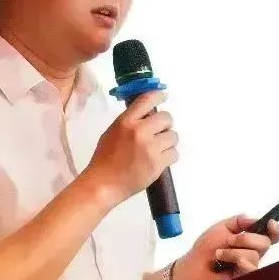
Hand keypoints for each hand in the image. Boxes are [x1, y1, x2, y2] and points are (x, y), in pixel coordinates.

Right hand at [81, 90, 177, 205]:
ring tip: (157, 149)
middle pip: (167, 118)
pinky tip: (159, 160)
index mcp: (126, 121)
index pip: (147, 100)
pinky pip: (174, 153)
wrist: (103, 184)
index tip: (164, 96)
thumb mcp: (112, 132)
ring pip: (173, 136)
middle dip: (165, 125)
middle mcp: (140, 131)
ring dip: (168, 142)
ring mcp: (150, 148)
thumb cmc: (105, 158)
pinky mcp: (158, 164)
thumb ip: (130, 122)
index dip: (159, 95)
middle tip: (158, 133)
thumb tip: (148, 115)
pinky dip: (169, 156)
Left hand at [173, 214, 278, 279]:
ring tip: (219, 255)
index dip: (274, 229)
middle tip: (229, 241)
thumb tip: (255, 218)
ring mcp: (249, 267)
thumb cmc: (205, 249)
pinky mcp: (244, 278)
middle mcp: (253, 254)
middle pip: (265, 242)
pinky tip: (224, 261)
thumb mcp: (221, 227)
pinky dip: (237, 260)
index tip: (270, 223)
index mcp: (249, 241)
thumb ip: (239, 221)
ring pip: (255, 254)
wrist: (192, 268)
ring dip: (234, 251)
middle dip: (246, 238)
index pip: (270, 236)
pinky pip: (250, 267)